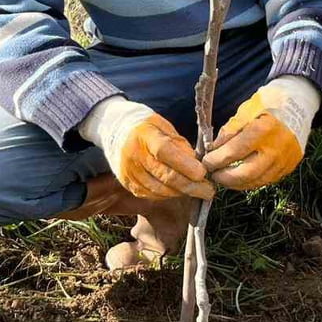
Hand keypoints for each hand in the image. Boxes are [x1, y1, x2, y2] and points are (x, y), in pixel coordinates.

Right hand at [80, 97, 213, 199]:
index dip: (185, 164)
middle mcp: (134, 154)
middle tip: (208, 191)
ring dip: (181, 193)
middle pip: (164, 176)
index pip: (165, 152)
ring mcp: (129, 171)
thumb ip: (179, 143)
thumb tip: (195, 163)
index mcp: (144, 134)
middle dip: (190, 186)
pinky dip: (167, 195)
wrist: (113, 129)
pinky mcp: (127, 183)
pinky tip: (179, 191)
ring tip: (197, 191)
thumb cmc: (146, 126)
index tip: (203, 173)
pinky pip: (150, 194)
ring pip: (159, 190)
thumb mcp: (163, 126)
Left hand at [203, 76, 320, 190]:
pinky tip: (240, 176)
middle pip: (245, 174)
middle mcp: (276, 149)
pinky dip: (250, 181)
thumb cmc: (269, 104)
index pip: (234, 152)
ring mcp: (285, 161)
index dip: (216, 160)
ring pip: (256, 182)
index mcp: (264, 130)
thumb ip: (230, 130)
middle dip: (224, 177)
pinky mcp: (289, 167)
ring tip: (223, 177)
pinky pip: (266, 180)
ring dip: (236, 183)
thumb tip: (214, 149)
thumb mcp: (246, 110)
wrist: (299, 104)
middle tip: (213, 174)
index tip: (205, 162)